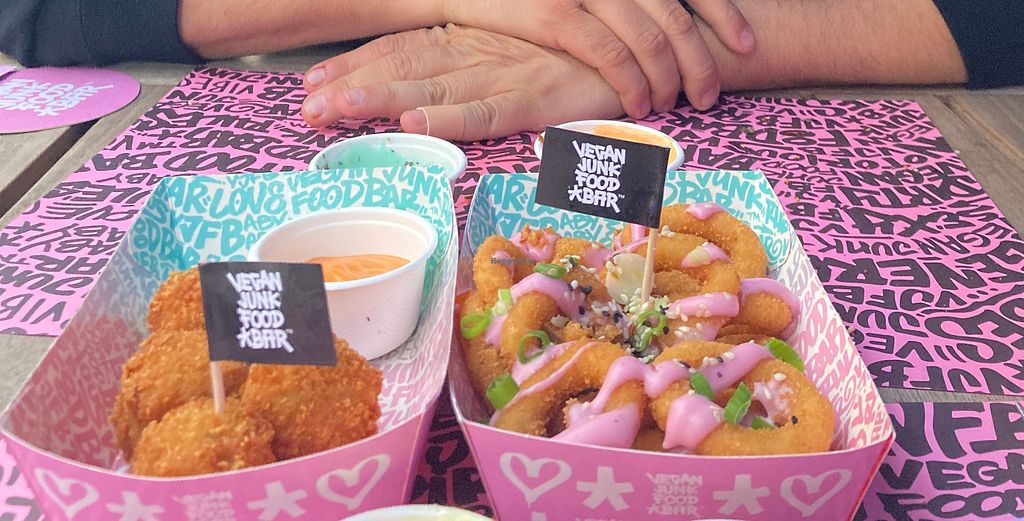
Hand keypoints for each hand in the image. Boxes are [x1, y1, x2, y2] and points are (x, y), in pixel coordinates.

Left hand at [301, 25, 622, 140]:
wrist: (635, 52)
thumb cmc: (569, 57)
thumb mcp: (511, 54)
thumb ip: (467, 69)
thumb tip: (419, 96)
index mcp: (469, 39)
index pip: (401, 48)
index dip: (355, 64)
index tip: (313, 82)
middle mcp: (478, 50)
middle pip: (403, 66)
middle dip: (351, 86)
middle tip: (307, 108)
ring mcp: (506, 71)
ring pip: (434, 86)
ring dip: (383, 99)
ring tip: (339, 111)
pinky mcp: (536, 96)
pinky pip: (489, 110)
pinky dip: (453, 117)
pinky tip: (419, 124)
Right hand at [441, 0, 754, 115]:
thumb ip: (626, 1)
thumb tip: (667, 26)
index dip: (724, 14)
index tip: (745, 46)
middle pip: (675, 15)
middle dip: (700, 60)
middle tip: (709, 94)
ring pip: (649, 38)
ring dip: (669, 79)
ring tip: (671, 105)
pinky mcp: (555, 13)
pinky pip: (611, 54)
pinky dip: (633, 83)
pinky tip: (639, 104)